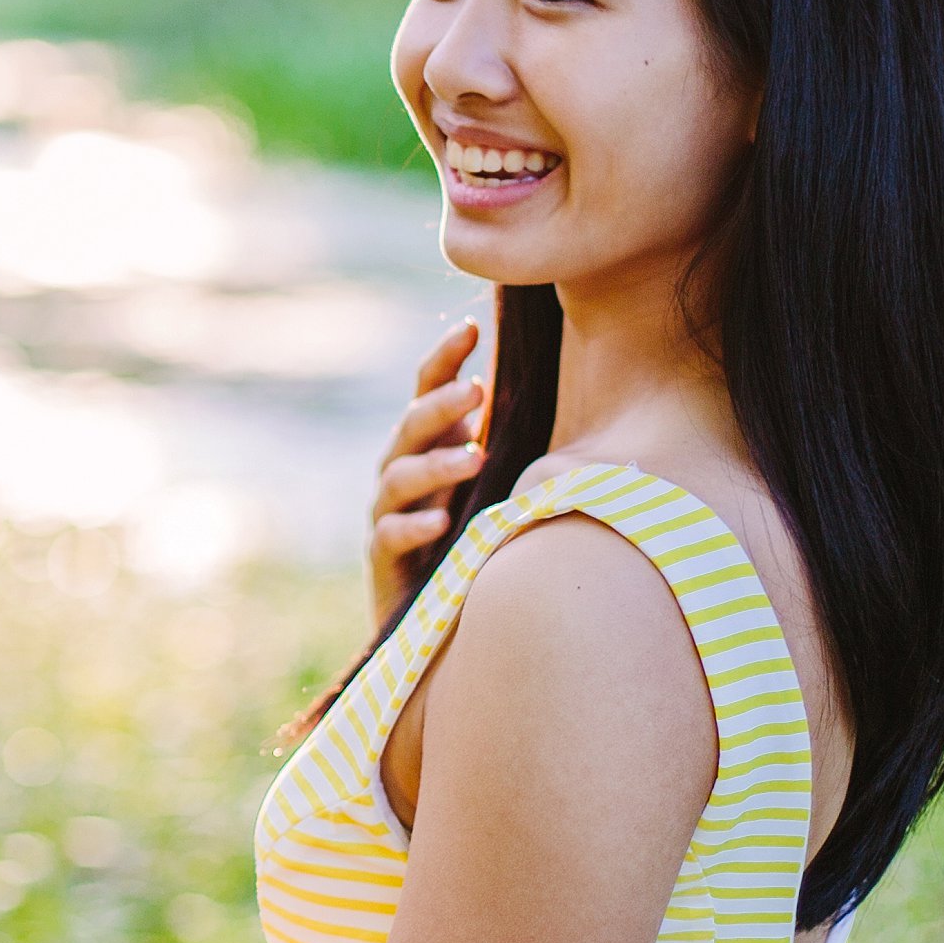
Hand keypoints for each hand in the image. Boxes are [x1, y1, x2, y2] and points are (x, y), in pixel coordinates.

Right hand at [371, 318, 489, 622]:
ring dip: (437, 465)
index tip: (471, 327)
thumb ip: (507, 435)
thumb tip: (560, 380)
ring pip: (399, 477)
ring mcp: (388, 512)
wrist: (438, 614)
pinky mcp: (383, 557)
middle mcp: (402, 469)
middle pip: (411, 426)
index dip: (445, 358)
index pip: (428, 389)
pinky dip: (414, 526)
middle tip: (479, 392)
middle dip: (442, 406)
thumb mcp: (495, 479)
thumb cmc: (476, 533)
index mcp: (428, 443)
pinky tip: (442, 521)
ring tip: (475, 458)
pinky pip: (389, 535)